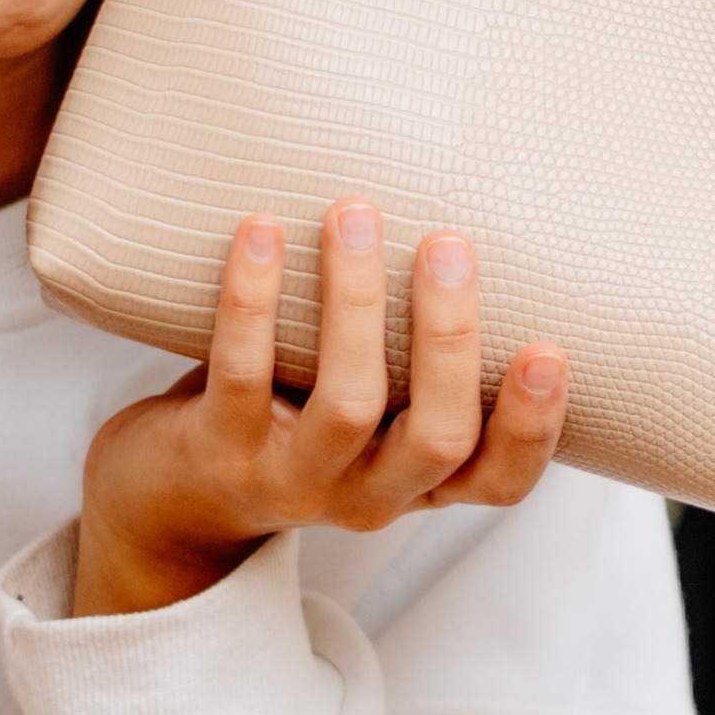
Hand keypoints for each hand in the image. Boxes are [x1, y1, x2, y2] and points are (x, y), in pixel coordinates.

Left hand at [74, 201, 569, 617]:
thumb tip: (456, 224)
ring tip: (355, 214)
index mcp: (418, 483)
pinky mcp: (219, 456)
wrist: (165, 500)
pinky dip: (254, 299)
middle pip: (437, 437)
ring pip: (347, 406)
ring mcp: (292, 482)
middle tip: (449, 242)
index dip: (533, 425)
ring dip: (355, 303)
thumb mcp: (366, 409)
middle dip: (450, 338)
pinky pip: (242, 374)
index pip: (499, 480)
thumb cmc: (287, 423)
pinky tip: (263, 231)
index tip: (549, 348)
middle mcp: (366, 494)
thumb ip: (412, 360)